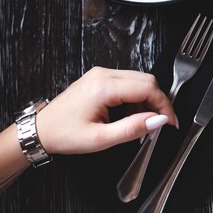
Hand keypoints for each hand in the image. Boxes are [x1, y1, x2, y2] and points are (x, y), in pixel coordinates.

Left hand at [36, 67, 177, 154]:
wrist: (42, 129)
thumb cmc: (66, 135)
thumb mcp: (101, 139)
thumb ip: (133, 128)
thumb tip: (159, 120)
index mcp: (104, 87)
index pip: (147, 88)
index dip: (164, 105)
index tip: (171, 123)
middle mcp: (103, 74)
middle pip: (146, 79)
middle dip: (158, 101)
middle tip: (158, 124)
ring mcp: (101, 74)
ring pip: (138, 79)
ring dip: (146, 100)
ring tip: (141, 123)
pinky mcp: (99, 78)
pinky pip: (127, 82)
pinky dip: (135, 97)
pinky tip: (129, 115)